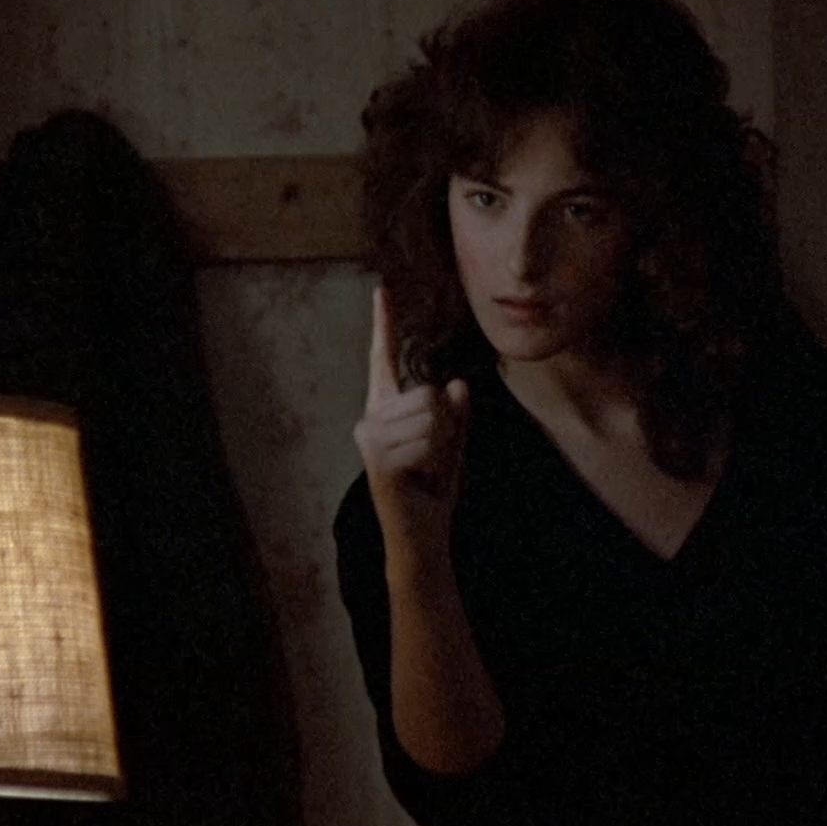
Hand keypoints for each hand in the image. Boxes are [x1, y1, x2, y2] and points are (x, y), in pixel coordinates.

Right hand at [353, 287, 470, 555]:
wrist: (420, 536)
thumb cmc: (433, 490)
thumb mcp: (452, 445)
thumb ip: (455, 415)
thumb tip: (456, 384)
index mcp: (385, 409)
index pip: (383, 359)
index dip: (384, 323)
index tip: (381, 289)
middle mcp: (371, 418)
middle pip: (428, 392)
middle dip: (446, 426)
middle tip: (432, 460)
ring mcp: (370, 438)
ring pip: (431, 413)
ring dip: (443, 445)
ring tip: (426, 471)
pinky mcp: (378, 458)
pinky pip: (429, 439)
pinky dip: (437, 461)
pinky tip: (420, 481)